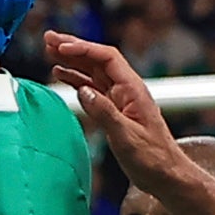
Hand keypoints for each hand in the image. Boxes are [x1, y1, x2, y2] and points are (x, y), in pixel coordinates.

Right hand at [45, 34, 192, 191]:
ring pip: (92, 72)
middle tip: (48, 38)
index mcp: (133, 90)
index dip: (83, 49)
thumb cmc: (153, 159)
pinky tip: (61, 75)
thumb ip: (104, 113)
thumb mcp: (127, 138)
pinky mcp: (114, 110)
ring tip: (49, 51)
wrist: (166, 176)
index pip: (107, 58)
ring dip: (71, 60)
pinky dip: (75, 79)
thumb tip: (83, 91)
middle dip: (73, 47)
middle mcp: (126, 90)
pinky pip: (92, 87)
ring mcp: (120, 99)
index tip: (61, 47)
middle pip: (97, 60)